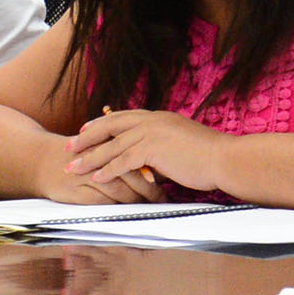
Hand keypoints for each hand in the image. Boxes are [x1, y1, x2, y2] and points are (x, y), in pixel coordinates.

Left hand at [56, 108, 227, 203]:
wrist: (224, 158)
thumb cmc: (208, 156)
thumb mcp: (181, 143)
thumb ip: (163, 145)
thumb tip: (152, 157)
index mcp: (158, 117)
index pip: (122, 117)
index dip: (101, 124)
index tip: (85, 129)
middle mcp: (152, 120)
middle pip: (110, 126)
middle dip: (87, 137)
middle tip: (69, 146)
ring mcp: (152, 133)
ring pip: (112, 145)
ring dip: (89, 157)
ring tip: (72, 166)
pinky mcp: (153, 149)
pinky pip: (123, 160)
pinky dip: (107, 169)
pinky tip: (94, 177)